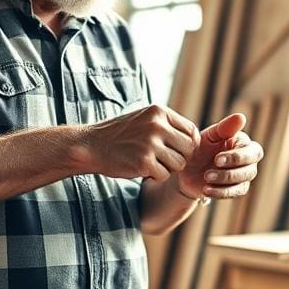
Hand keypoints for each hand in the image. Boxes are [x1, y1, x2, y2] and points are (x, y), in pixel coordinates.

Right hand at [79, 105, 198, 181]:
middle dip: (180, 158)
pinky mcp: (143, 162)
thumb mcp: (145, 119)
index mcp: (159, 112)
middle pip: (189, 149)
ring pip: (179, 164)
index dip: (189, 145)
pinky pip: (164, 176)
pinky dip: (155, 176)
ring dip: (168, 168)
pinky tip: (142, 169)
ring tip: (151, 163)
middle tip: (164, 160)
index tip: (178, 151)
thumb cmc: (121, 135)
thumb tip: (196, 138)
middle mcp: (157, 125)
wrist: (91, 145)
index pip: (192, 131)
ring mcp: (150, 143)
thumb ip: (168, 125)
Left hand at [177, 113, 263, 199]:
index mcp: (243, 144)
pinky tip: (206, 190)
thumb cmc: (199, 148)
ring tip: (205, 179)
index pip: (251, 151)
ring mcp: (244, 176)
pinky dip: (221, 193)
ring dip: (224, 182)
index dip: (236, 157)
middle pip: (250, 169)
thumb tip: (241, 117)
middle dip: (230, 172)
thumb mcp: (208, 136)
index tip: (217, 159)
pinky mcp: (237, 189)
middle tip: (209, 173)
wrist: (187, 169)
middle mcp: (248, 160)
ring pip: (243, 182)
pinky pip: (235, 193)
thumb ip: (224, 128)